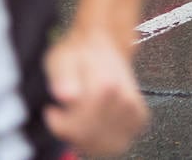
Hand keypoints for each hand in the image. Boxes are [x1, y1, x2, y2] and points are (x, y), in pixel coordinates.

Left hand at [43, 27, 147, 156]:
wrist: (105, 47)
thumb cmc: (81, 55)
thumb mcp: (62, 59)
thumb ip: (64, 76)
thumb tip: (66, 97)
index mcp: (106, 85)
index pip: (81, 124)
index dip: (61, 123)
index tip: (51, 111)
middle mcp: (124, 99)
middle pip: (92, 136)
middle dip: (73, 130)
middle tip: (63, 114)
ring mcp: (133, 111)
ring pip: (105, 145)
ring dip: (87, 139)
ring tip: (76, 121)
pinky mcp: (140, 119)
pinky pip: (120, 144)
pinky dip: (104, 142)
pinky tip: (93, 128)